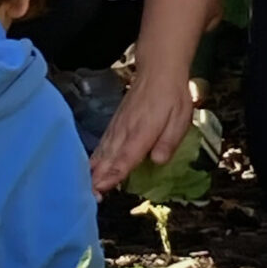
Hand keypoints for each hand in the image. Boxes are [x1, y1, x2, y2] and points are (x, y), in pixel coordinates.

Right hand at [89, 72, 194, 195]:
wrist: (158, 71)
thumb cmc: (172, 96)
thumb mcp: (181, 118)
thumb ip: (169, 141)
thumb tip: (158, 160)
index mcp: (142, 130)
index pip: (126, 157)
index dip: (113, 174)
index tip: (101, 188)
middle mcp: (126, 130)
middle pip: (109, 158)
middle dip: (98, 178)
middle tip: (89, 196)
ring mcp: (118, 126)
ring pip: (103, 152)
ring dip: (93, 170)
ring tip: (85, 188)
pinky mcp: (115, 123)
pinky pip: (102, 144)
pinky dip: (94, 157)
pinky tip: (89, 168)